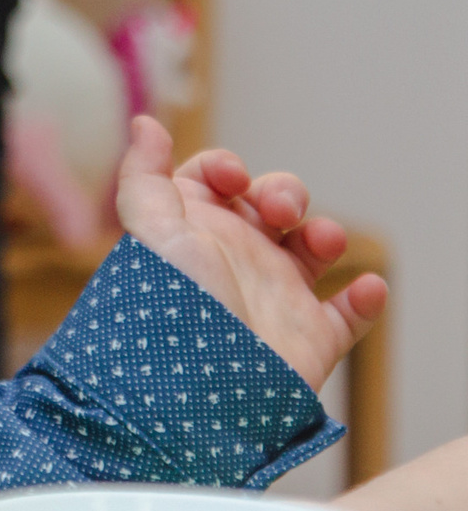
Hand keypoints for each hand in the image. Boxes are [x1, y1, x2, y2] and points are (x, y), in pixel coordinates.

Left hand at [115, 115, 384, 389]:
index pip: (216, 180)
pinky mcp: (310, 336)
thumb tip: (144, 123)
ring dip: (327, 233)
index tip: (232, 179)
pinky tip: (367, 288)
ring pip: (314, 249)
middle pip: (273, 204)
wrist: (199, 387)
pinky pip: (351, 313)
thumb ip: (144, 174)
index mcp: (194, 230)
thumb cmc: (171, 304)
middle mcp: (234, 257)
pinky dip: (366, 298)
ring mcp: (275, 295)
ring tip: (320, 241)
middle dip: (284, 192)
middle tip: (279, 211)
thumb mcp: (150, 230)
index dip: (227, 168)